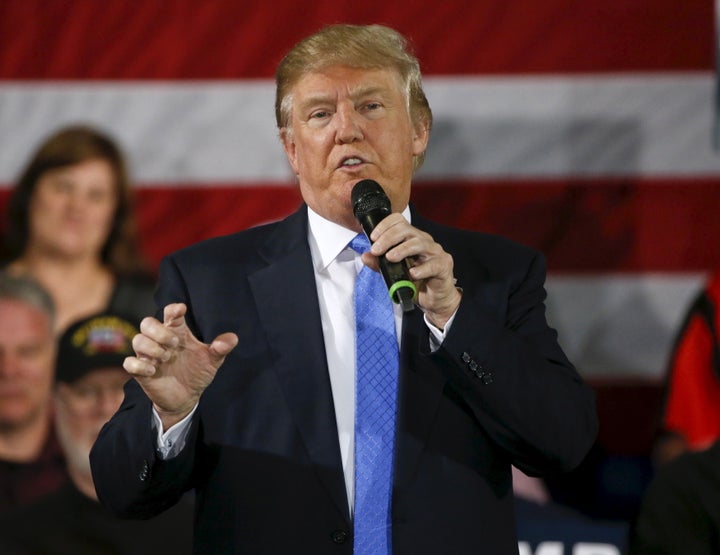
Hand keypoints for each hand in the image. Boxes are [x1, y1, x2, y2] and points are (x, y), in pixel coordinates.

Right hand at [123, 303, 238, 428]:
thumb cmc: (197, 372)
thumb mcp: (212, 361)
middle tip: (174, 344)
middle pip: (147, 322)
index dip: (173, 309)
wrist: (187, 398)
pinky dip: (139, 364)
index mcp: (178, 333)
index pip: (170, 313)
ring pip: (137, 340)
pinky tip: (153, 370)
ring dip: (151, 347)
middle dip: (158, 331)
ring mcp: (149, 356)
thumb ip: (221, 348)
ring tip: (166, 358)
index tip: (181, 310)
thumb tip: (233, 338)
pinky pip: (129, 363)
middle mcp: (160, 341)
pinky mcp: (141, 372)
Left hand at [363, 213, 461, 328]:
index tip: (373, 237)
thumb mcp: (394, 272)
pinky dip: (421, 269)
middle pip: (406, 230)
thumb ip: (380, 264)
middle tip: (376, 250)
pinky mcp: (443, 265)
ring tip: (390, 258)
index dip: (385, 225)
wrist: (435, 298)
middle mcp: (424, 241)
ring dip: (402, 250)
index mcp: (412, 238)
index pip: (399, 221)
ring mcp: (435, 252)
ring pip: (419, 243)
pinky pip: (433, 265)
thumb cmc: (417, 282)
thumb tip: (365, 256)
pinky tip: (412, 273)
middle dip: (389, 238)